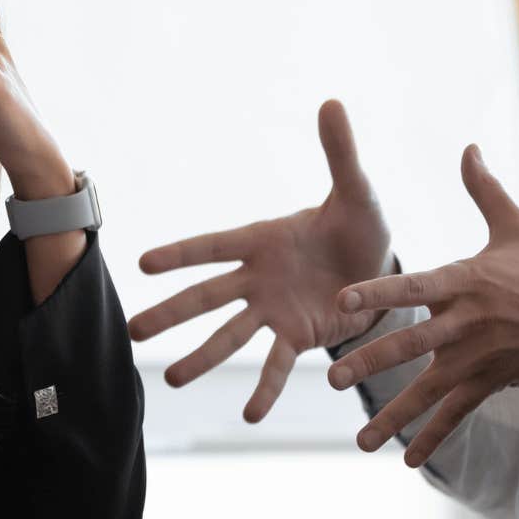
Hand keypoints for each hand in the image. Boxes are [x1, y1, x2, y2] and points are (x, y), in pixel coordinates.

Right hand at [126, 101, 391, 421]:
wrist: (385, 269)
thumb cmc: (362, 225)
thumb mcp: (357, 192)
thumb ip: (339, 153)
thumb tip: (332, 103)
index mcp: (263, 240)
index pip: (214, 246)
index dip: (181, 255)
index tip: (142, 263)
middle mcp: (258, 278)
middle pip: (207, 298)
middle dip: (171, 314)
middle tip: (133, 333)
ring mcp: (274, 311)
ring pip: (230, 337)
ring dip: (202, 358)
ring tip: (172, 381)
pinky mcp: (298, 337)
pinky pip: (276, 365)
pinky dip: (265, 389)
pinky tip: (251, 416)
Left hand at [329, 145, 518, 466]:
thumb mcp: (518, 228)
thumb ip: (484, 190)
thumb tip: (468, 147)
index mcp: (467, 282)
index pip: (415, 286)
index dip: (379, 292)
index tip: (343, 300)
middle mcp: (469, 323)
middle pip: (413, 345)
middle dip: (372, 362)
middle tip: (333, 377)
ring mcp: (481, 358)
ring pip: (430, 390)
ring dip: (394, 416)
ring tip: (360, 441)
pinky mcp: (493, 382)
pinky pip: (458, 414)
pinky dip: (433, 437)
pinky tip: (406, 459)